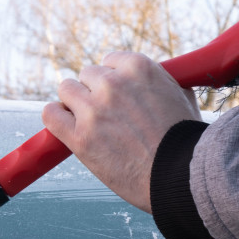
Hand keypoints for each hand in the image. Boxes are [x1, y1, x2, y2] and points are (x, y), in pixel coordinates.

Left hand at [42, 52, 200, 212]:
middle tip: (105, 114)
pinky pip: (51, 114)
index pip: (109, 61)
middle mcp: (113, 84)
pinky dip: (55, 117)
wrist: (181, 178)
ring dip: (74, 104)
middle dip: (94, 92)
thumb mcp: (182, 97)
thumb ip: (162, 82)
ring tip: (87, 122)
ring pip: (66, 90)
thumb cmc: (187, 142)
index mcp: (138, 68)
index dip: (112, 79)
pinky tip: (64, 126)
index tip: (117, 95)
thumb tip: (156, 77)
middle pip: (86, 75)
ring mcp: (94, 110)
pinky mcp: (79, 137)